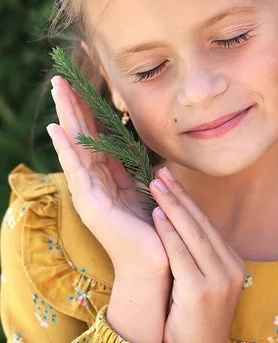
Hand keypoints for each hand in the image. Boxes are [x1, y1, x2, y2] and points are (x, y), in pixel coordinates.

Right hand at [47, 75, 169, 277]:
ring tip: (57, 91)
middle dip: (72, 106)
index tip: (81, 86)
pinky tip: (57, 129)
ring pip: (76, 145)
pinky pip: (77, 170)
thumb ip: (139, 173)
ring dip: (66, 116)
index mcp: (109, 177)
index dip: (87, 111)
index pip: (95, 137)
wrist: (156, 263)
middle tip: (60, 79)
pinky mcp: (91, 204)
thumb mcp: (146, 191)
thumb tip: (147, 154)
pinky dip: (67, 149)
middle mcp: (95, 182)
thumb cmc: (154, 229)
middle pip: (81, 136)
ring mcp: (89, 192)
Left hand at [149, 167, 245, 342]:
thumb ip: (196, 258)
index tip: (171, 180)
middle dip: (179, 195)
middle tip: (161, 172)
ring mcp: (219, 279)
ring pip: (192, 233)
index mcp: (231, 262)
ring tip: (156, 184)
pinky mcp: (201, 290)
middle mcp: (230, 266)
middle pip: (201, 223)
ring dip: (172, 206)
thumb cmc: (194, 322)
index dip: (187, 200)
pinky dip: (169, 232)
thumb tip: (177, 226)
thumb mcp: (201, 284)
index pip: (207, 224)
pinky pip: (181, 254)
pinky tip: (157, 215)